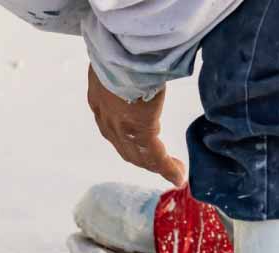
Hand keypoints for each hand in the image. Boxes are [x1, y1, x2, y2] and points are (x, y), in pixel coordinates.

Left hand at [86, 65, 186, 186]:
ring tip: (175, 172)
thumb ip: (127, 72)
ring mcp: (122, 129)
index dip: (128, 140)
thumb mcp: (118, 63)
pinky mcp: (141, 131)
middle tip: (160, 166)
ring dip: (157, 166)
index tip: (141, 146)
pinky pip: (155, 156)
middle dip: (143, 159)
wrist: (120, 54)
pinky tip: (178, 175)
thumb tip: (140, 67)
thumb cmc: (121, 51)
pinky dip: (167, 168)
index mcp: (100, 103)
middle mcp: (107, 120)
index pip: (114, 128)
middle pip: (125, 147)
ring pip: (140, 155)